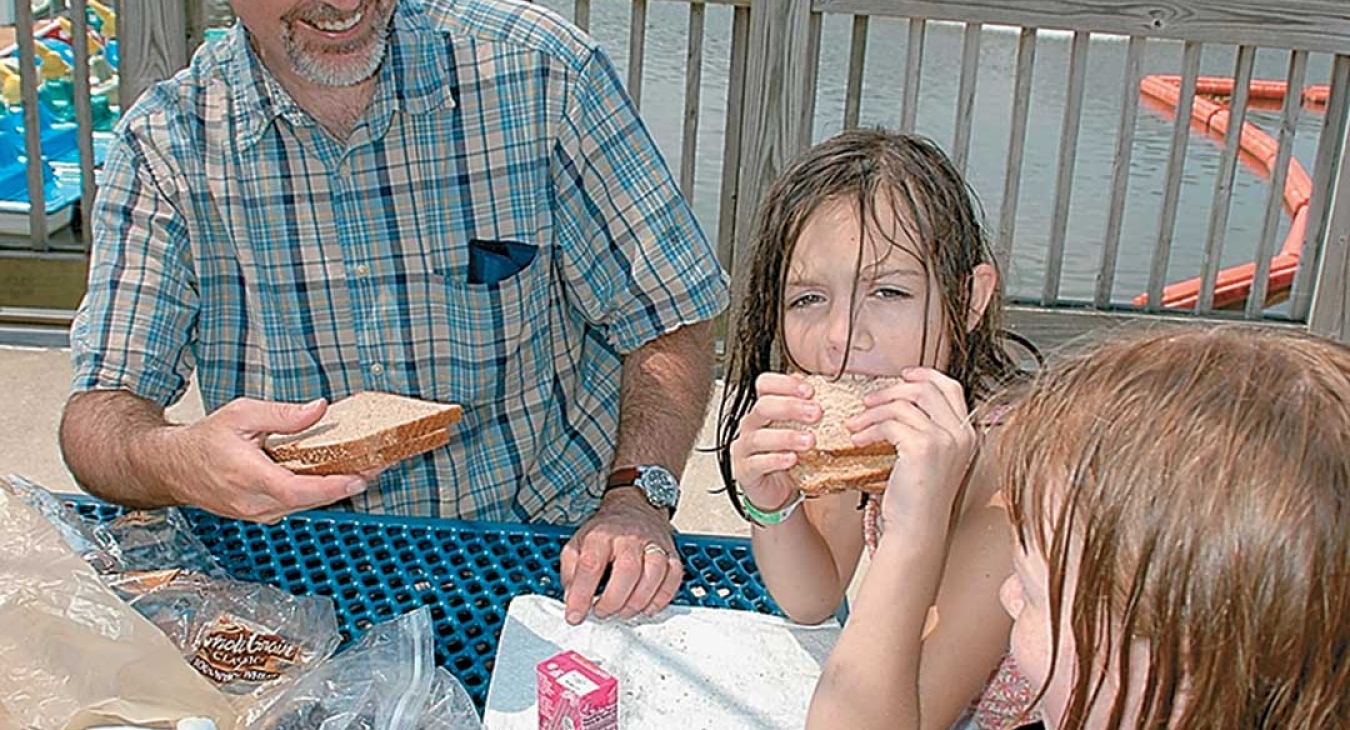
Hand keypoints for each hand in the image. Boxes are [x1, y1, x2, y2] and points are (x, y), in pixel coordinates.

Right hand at [147, 398, 377, 523]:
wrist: (172, 466)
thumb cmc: (203, 441)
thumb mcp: (242, 414)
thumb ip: (283, 414)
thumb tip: (318, 409)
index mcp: (249, 477)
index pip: (299, 489)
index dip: (333, 487)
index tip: (360, 478)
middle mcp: (253, 502)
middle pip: (310, 500)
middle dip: (345, 485)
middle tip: (376, 467)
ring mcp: (255, 513)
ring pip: (304, 506)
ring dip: (333, 491)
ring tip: (362, 470)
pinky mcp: (258, 516)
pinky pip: (294, 506)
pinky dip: (315, 494)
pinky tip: (331, 478)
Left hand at [560, 488, 681, 623]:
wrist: (634, 508)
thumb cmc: (606, 532)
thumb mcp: (577, 544)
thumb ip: (570, 572)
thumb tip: (572, 599)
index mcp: (601, 535)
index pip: (591, 565)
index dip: (582, 594)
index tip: (575, 615)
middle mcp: (629, 538)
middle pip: (627, 571)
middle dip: (613, 601)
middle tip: (601, 613)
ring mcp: (654, 545)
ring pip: (653, 575)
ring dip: (637, 602)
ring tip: (622, 612)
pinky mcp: (671, 554)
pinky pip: (673, 578)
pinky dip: (661, 599)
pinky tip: (646, 607)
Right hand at [728, 373, 819, 510]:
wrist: (777, 492)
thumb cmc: (788, 457)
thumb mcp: (799, 431)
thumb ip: (808, 412)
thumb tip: (830, 393)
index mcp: (764, 410)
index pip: (765, 385)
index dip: (785, 383)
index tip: (809, 390)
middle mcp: (751, 425)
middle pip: (763, 407)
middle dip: (791, 407)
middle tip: (816, 413)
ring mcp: (745, 448)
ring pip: (758, 437)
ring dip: (786, 437)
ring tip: (810, 440)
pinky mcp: (744, 470)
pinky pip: (756, 463)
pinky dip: (775, 460)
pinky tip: (792, 459)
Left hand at [845, 369, 978, 534]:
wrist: (917, 529)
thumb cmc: (918, 497)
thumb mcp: (930, 456)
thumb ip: (926, 428)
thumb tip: (899, 401)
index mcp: (967, 433)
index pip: (950, 387)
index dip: (925, 375)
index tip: (902, 375)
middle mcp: (961, 434)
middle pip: (925, 389)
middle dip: (891, 390)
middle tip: (867, 401)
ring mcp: (945, 440)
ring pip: (903, 405)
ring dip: (872, 412)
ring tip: (855, 425)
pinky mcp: (923, 448)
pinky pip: (889, 424)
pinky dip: (868, 429)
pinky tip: (858, 439)